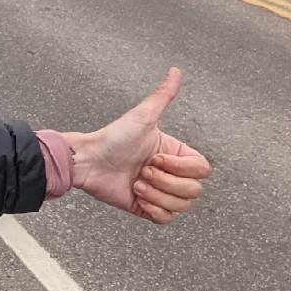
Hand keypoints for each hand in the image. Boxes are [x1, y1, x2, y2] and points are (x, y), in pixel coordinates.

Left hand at [63, 68, 208, 224]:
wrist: (89, 162)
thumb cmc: (113, 137)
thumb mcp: (142, 116)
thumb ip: (162, 95)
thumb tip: (176, 70)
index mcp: (175, 154)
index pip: (201, 170)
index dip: (181, 168)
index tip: (155, 158)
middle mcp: (171, 174)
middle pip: (194, 191)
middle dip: (166, 183)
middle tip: (142, 171)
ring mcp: (160, 192)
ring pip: (181, 207)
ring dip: (156, 195)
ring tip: (136, 183)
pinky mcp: (148, 209)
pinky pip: (167, 220)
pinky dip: (153, 210)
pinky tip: (137, 196)